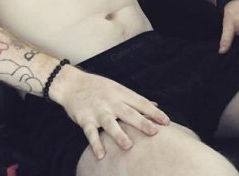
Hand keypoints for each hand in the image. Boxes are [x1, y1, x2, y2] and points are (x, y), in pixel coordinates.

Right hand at [51, 66, 169, 159]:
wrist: (72, 83)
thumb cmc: (98, 87)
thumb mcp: (118, 88)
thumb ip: (135, 99)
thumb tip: (155, 105)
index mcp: (121, 93)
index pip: (140, 102)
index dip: (153, 112)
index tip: (166, 121)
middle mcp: (111, 101)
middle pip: (128, 112)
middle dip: (141, 122)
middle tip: (154, 132)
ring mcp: (98, 110)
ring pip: (109, 123)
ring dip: (119, 134)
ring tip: (128, 146)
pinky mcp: (85, 119)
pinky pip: (90, 132)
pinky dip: (95, 143)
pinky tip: (101, 155)